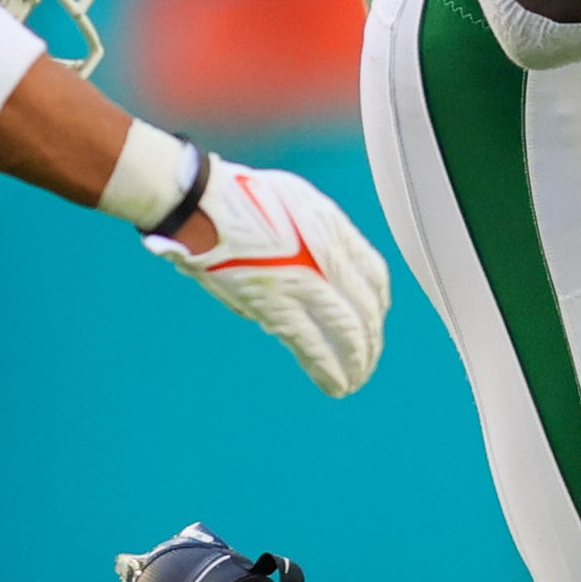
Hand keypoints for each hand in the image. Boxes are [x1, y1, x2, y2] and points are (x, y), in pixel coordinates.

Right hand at [150, 159, 393, 395]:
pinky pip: (313, 345)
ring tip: (356, 379)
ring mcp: (303, 281)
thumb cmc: (234, 197)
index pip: (374, 273)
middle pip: (366, 308)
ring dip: (357, 361)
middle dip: (370, 340)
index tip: (377, 317)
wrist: (201, 202)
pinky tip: (336, 384)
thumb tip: (314, 273)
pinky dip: (328, 369)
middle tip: (368, 359)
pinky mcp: (276, 306)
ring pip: (347, 332)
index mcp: (330, 226)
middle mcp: (325, 254)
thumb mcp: (292, 200)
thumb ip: (311, 236)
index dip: (379, 302)